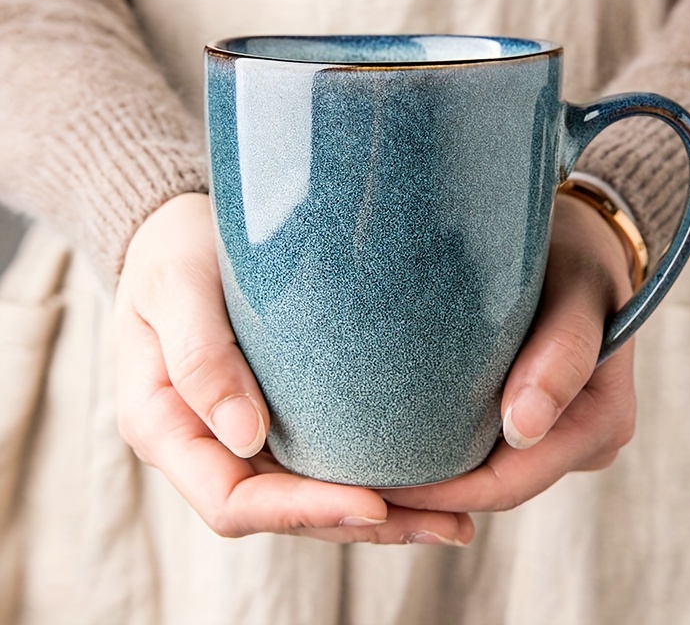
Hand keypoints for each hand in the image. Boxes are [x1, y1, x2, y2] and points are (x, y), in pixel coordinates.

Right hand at [114, 193, 472, 545]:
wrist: (179, 235)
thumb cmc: (172, 254)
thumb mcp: (174, 288)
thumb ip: (198, 357)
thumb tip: (246, 437)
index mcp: (166, 427)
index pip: (231, 501)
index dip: (301, 511)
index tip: (374, 503)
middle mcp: (208, 445)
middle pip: (284, 512)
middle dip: (361, 523)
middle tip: (446, 524)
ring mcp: (243, 436)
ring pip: (310, 496)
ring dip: (382, 514)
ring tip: (454, 519)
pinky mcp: (277, 418)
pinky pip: (322, 461)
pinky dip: (374, 475)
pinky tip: (429, 475)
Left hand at [383, 194, 636, 512]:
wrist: (581, 240)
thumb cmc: (577, 254)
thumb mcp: (577, 290)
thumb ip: (563, 351)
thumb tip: (523, 426)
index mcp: (601, 422)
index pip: (510, 482)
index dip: (443, 494)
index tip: (375, 486)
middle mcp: (583, 441)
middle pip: (494, 487)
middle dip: (428, 490)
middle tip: (353, 478)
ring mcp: (559, 433)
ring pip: (487, 471)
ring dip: (433, 472)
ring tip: (366, 460)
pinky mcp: (536, 418)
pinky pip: (487, 446)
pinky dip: (446, 445)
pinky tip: (397, 434)